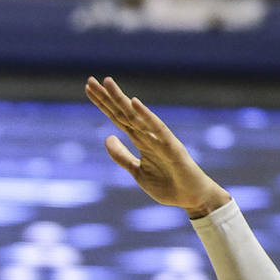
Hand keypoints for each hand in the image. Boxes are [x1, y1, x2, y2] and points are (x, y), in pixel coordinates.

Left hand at [85, 76, 231, 216]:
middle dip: (107, 97)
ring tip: (107, 83)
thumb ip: (122, 156)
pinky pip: (157, 129)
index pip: (118, 118)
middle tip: (90, 81)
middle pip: (123, 113)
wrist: (191, 198)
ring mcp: (160, 139)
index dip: (103, 104)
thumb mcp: (137, 172)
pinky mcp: (172, 147)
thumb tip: (107, 137)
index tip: (88, 89)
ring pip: (136, 116)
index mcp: (140, 140)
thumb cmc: (168, 185)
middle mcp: (148, 135)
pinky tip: (134, 103)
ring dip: (122, 100)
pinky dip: (146, 116)